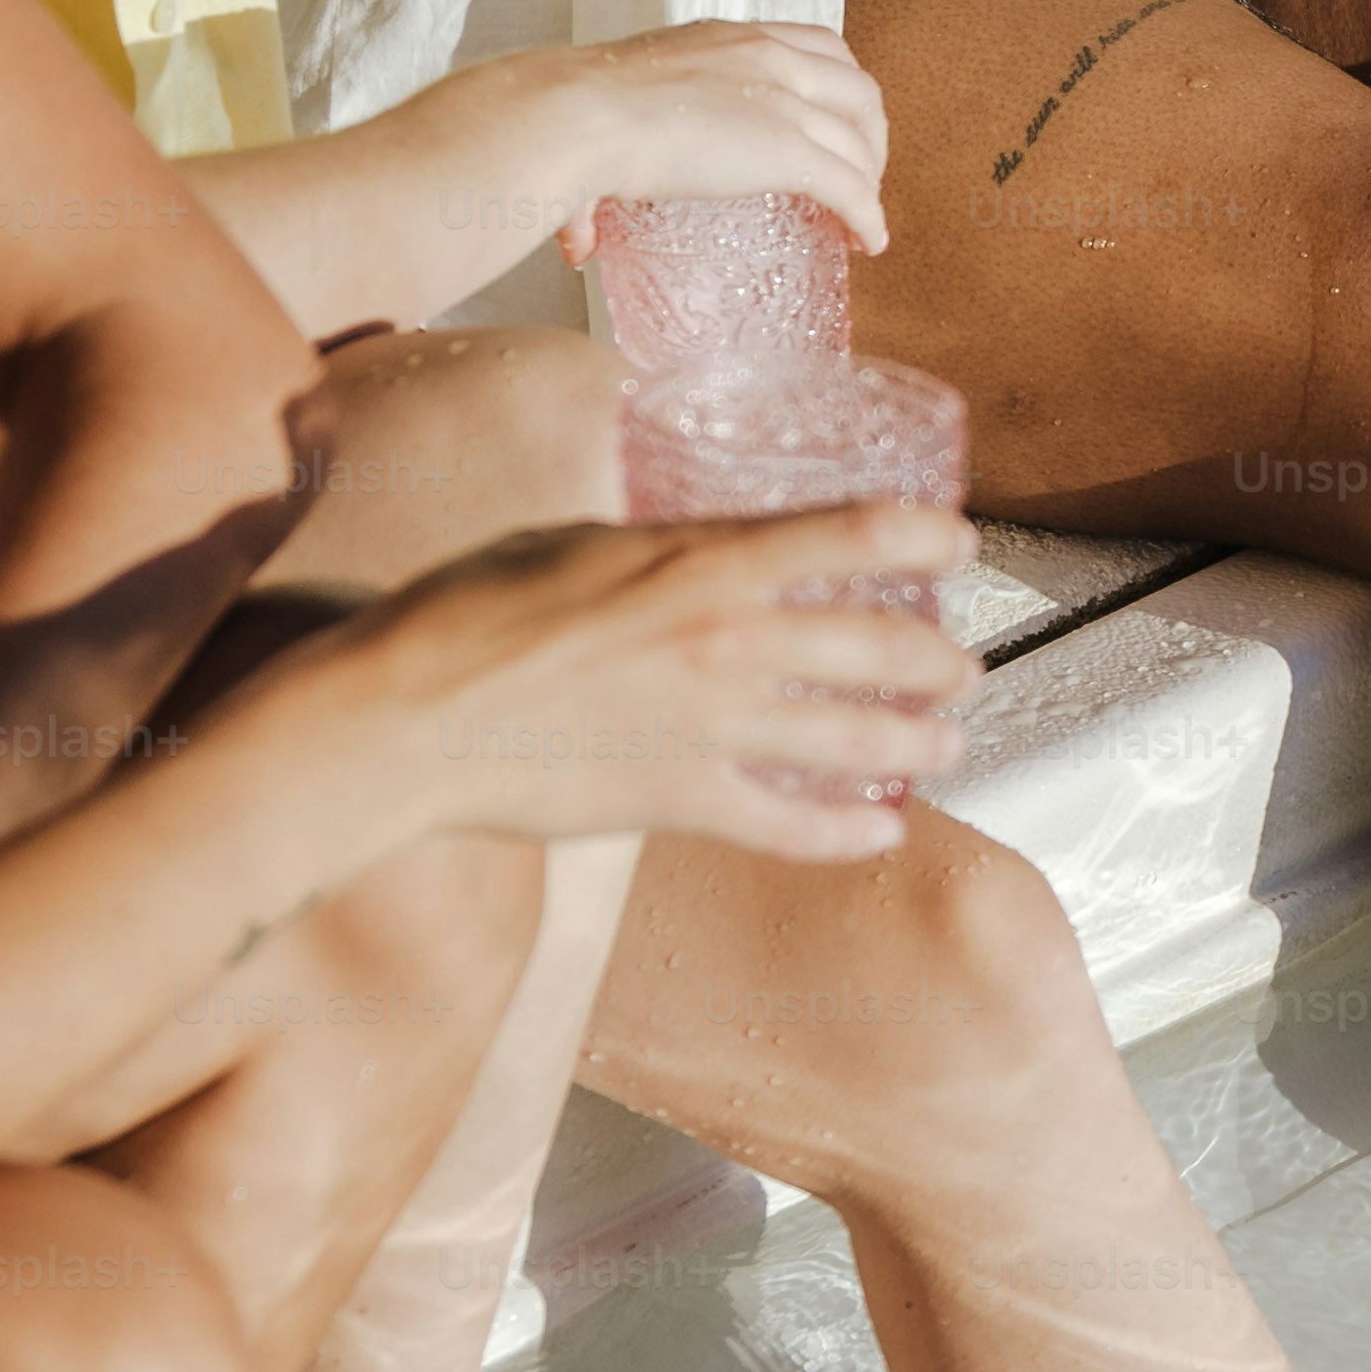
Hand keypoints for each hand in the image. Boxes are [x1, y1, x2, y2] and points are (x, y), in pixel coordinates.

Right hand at [271, 507, 981, 865]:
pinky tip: (882, 834)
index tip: (960, 544)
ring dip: (917, 743)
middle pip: (876, 647)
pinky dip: (848, 833)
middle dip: (937, 661)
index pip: (850, 537)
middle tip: (963, 669)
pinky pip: (792, 823)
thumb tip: (691, 543)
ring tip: (947, 745)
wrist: (407, 714)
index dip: (922, 540)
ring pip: (855, 739)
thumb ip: (652, 546)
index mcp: (698, 558)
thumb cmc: (468, 613)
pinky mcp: (684, 801)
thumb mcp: (573, 540)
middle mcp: (725, 639)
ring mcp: (710, 725)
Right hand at [529, 22, 890, 265]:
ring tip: (861, 218)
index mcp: (729, 38)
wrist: (576, 116)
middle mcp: (768, 57)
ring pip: (862, 140)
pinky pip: (852, 188)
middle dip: (868, 136)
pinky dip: (869, 218)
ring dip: (872, 179)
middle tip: (855, 179)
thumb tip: (576, 242)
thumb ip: (601, 180)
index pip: (816, 46)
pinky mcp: (789, 150)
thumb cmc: (575, 117)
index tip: (832, 128)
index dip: (838, 92)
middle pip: (857, 90)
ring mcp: (784, 100)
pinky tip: (867, 243)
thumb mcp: (610, 116)